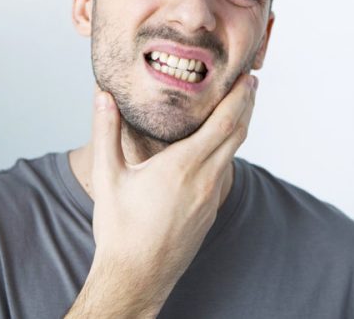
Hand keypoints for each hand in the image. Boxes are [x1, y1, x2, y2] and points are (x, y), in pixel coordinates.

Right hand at [66, 74, 258, 317]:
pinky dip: (228, 150)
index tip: (247, 77)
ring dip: (239, 127)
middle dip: (247, 105)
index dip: (239, 98)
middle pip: (238, 134)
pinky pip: (224, 172)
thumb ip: (106, 131)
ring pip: (233, 154)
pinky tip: (218, 145)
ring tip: (238, 106)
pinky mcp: (210, 212)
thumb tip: (103, 96)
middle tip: (250, 82)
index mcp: (182, 167)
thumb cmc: (119, 229)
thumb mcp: (108, 176)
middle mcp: (204, 180)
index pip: (223, 123)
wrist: (136, 276)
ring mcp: (210, 198)